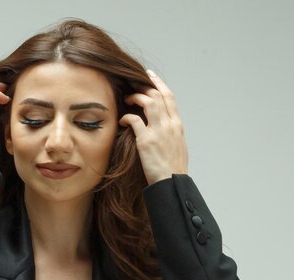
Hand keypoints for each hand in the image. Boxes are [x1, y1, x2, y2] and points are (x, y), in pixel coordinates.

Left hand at [118, 70, 188, 184]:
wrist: (172, 183)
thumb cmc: (172, 168)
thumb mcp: (176, 146)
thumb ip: (169, 132)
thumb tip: (160, 124)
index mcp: (177, 125)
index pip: (170, 97)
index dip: (159, 83)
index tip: (150, 75)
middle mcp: (170, 125)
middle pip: (158, 95)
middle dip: (143, 85)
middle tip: (131, 82)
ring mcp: (159, 132)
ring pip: (149, 102)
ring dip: (136, 97)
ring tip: (127, 99)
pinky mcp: (147, 141)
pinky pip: (135, 121)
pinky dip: (127, 117)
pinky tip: (122, 120)